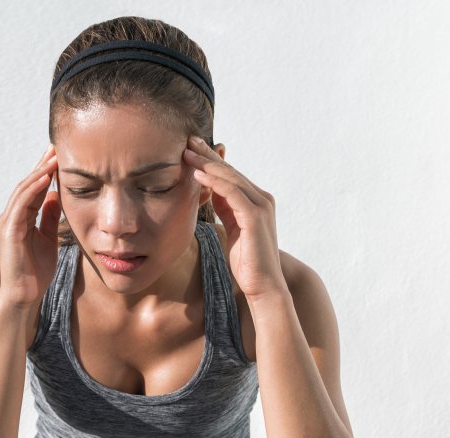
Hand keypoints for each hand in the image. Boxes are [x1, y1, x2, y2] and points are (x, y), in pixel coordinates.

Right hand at [0, 144, 60, 306]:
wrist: (24, 296)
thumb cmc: (36, 272)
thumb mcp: (49, 239)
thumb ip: (50, 218)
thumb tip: (57, 196)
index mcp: (21, 218)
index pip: (34, 189)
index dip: (45, 172)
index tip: (59, 156)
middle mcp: (12, 217)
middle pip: (27, 185)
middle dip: (41, 165)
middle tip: (55, 147)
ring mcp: (9, 223)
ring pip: (23, 191)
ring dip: (38, 173)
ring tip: (53, 157)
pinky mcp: (10, 232)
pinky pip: (21, 205)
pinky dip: (33, 190)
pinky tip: (45, 179)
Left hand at [183, 135, 287, 301]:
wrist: (262, 285)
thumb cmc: (246, 261)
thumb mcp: (232, 228)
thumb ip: (225, 209)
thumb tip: (210, 192)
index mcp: (255, 201)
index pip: (230, 175)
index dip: (210, 160)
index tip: (190, 149)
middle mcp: (261, 199)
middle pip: (229, 171)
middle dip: (207, 155)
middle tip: (187, 141)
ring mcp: (260, 206)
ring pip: (230, 178)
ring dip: (207, 164)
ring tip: (187, 153)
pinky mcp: (255, 217)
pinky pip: (232, 193)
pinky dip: (214, 182)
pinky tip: (197, 174)